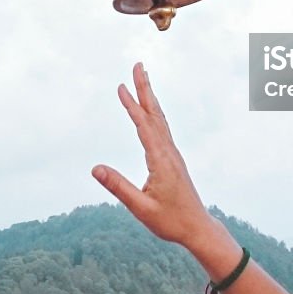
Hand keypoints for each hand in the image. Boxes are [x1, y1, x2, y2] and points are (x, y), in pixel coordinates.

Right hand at [92, 62, 214, 248]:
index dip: (131, 106)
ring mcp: (172, 153)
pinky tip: (149, 110)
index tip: (121, 87)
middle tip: (138, 66)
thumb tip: (95, 169)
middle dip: (145, 89)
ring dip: (150, 97)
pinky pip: (162, 128)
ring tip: (142, 78)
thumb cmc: (170, 220)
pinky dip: (153, 113)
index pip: (144, 126)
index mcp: (161, 159)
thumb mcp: (141, 207)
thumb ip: (118, 187)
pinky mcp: (172, 158)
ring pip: (159, 119)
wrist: (197, 227)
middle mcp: (169, 151)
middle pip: (155, 114)